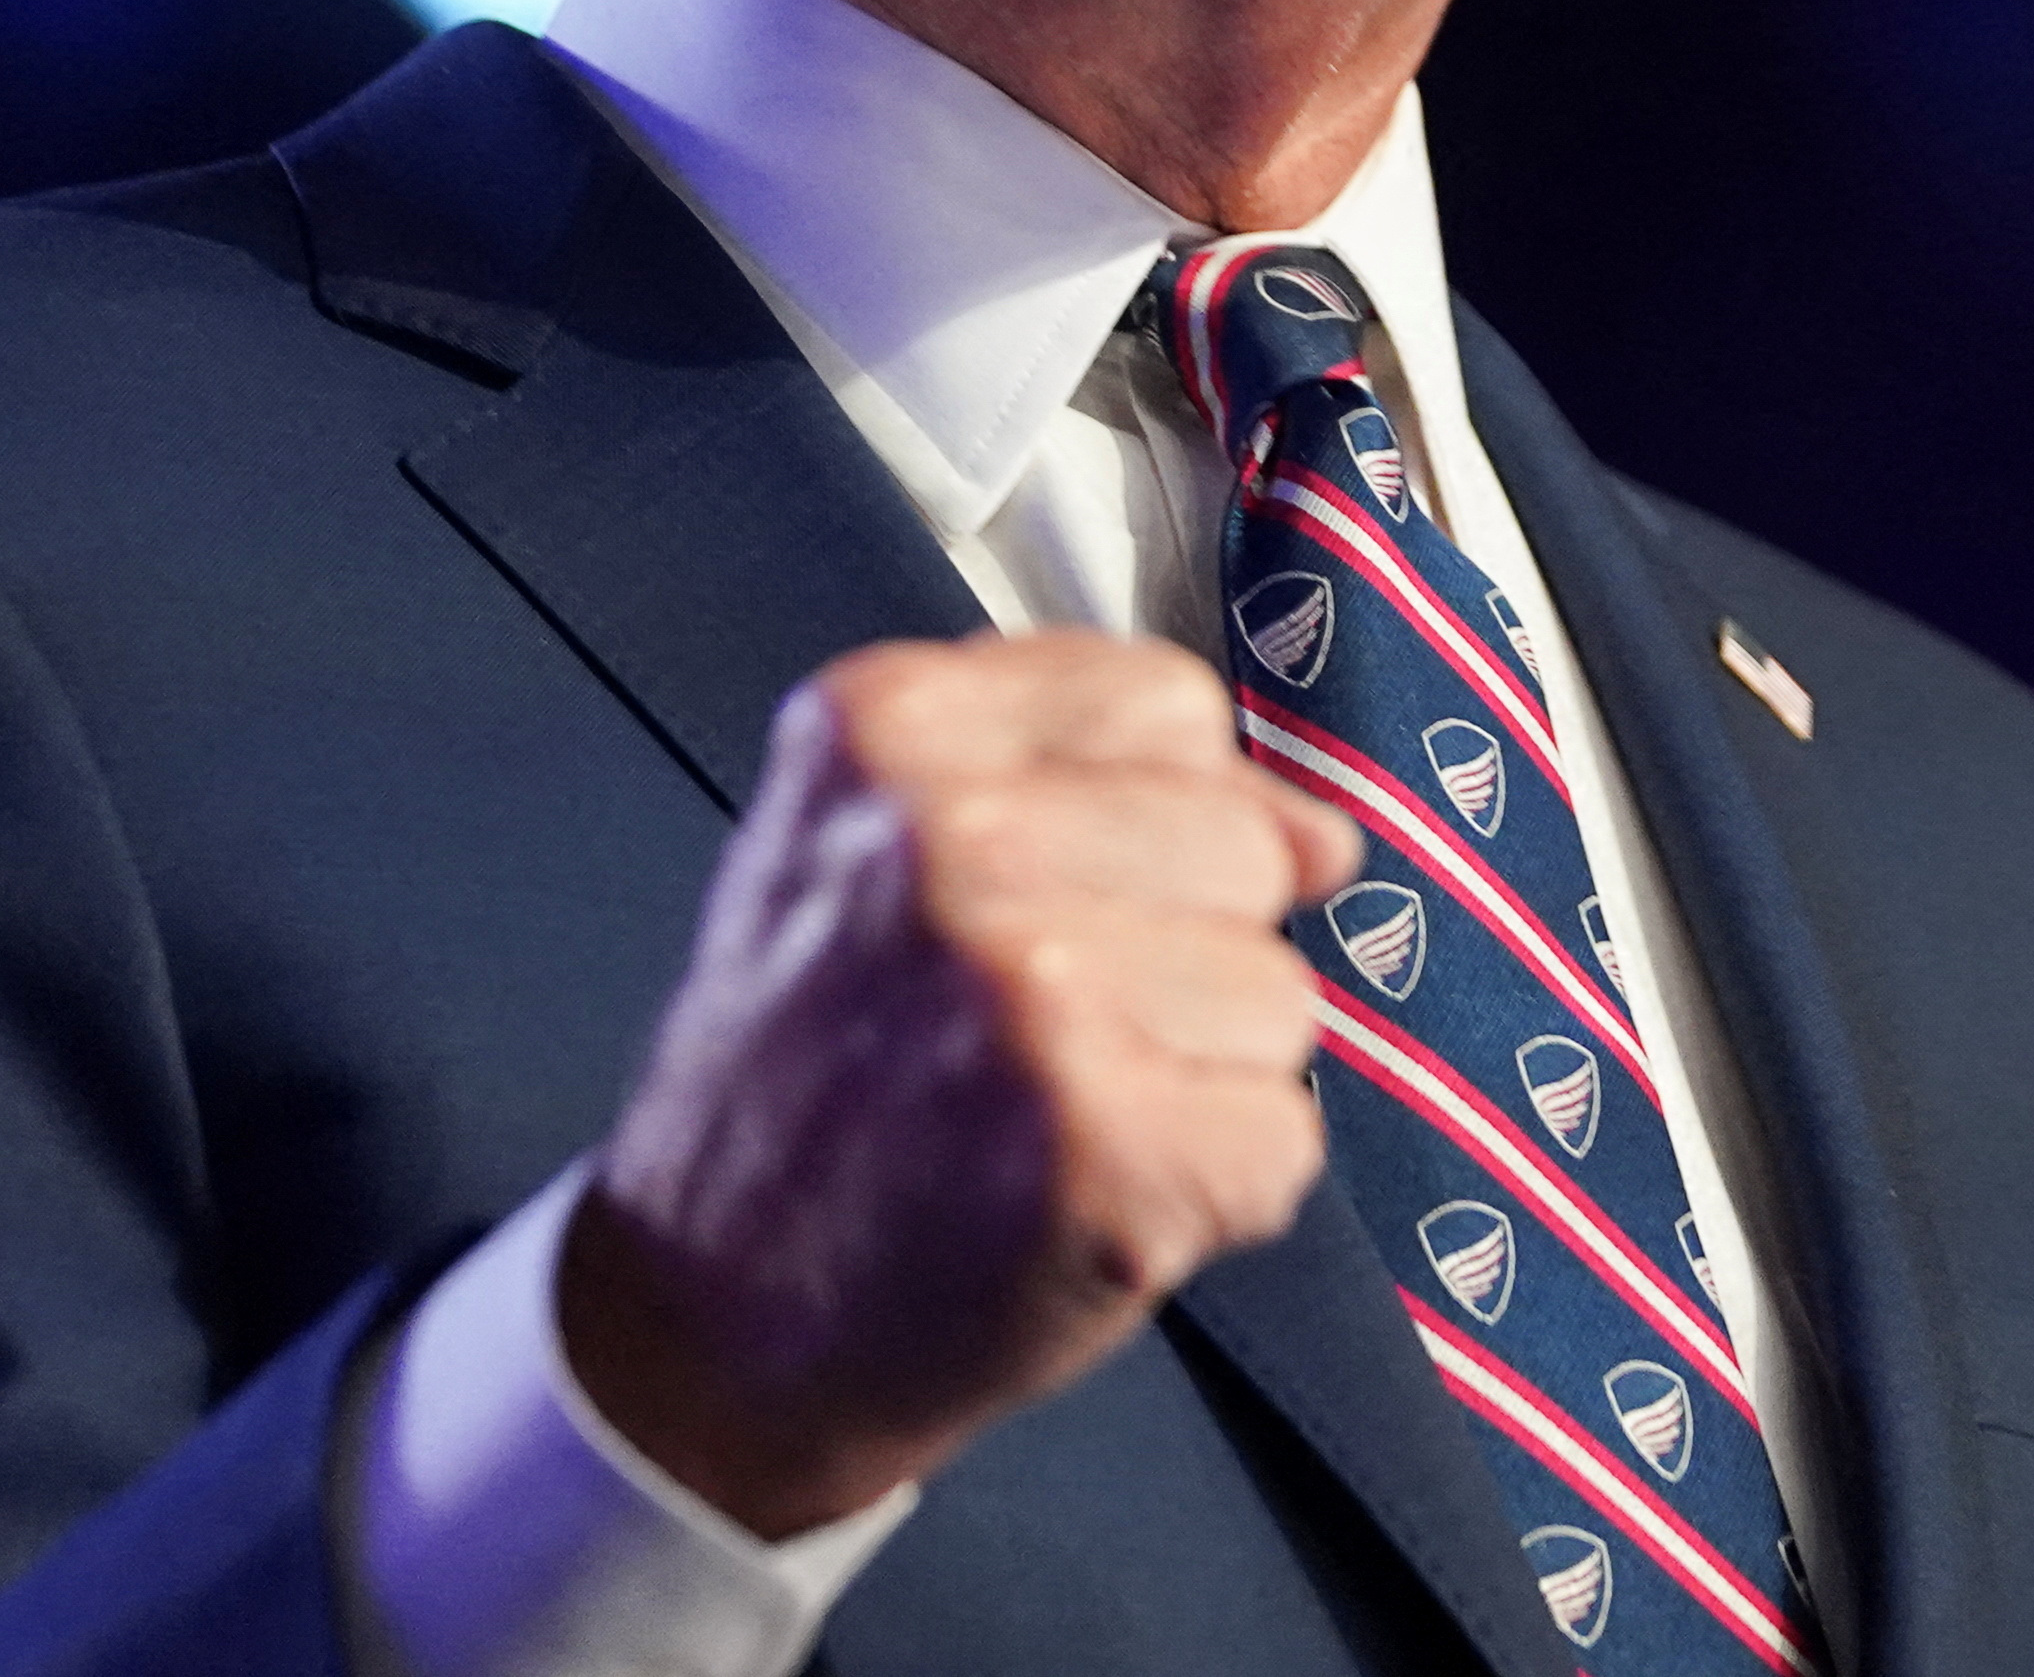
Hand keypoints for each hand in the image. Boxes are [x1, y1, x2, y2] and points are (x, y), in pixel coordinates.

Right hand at [555, 632, 1361, 1534]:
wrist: (705, 1328)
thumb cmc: (816, 1078)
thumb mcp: (882, 853)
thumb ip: (1105, 789)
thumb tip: (1328, 834)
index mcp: (887, 727)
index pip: (1172, 706)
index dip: (1147, 819)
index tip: (1047, 901)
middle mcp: (950, 840)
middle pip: (1248, 846)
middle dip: (1183, 949)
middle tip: (1032, 1040)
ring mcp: (1030, 996)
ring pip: (1283, 998)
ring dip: (1198, 1080)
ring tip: (1047, 1123)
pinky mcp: (1103, 1150)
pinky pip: (1285, 1137)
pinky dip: (1215, 1195)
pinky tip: (1085, 1207)